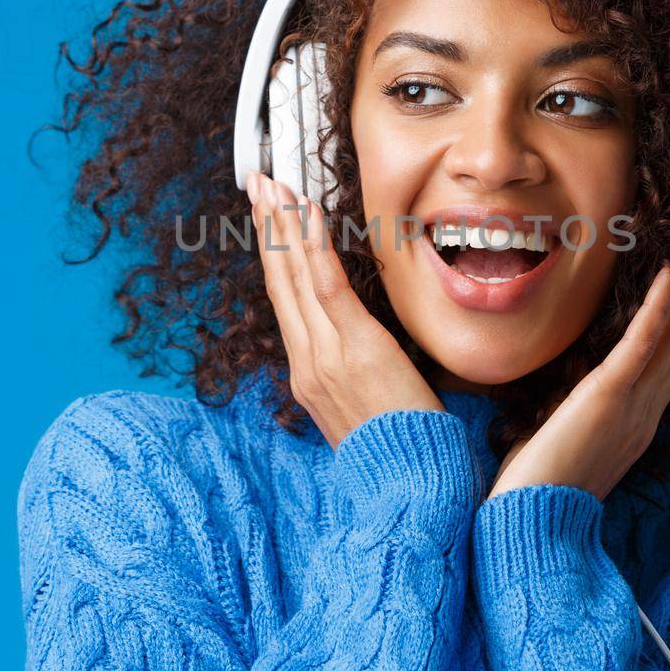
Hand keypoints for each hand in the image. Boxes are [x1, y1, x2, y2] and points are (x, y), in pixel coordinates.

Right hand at [247, 169, 443, 448]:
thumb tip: (362, 350)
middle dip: (267, 228)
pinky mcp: (354, 349)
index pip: (286, 302)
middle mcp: (307, 363)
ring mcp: (324, 357)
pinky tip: (306, 214)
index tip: (268, 218)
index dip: (274, 256)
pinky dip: (313, 247)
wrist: (410, 487)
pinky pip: (326, 288)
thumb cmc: (402, 452)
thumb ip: (356, 375)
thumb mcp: (367, 411)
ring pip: (294, 278)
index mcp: (309, 376)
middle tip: (259, 184)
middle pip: (279, 282)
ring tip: (274, 185)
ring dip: (283, 225)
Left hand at [487, 244, 669, 501]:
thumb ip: (586, 415)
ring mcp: (633, 405)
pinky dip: (658, 308)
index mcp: (640, 420)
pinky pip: (640, 346)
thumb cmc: (540, 492)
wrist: (534, 532)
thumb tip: (578, 396)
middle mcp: (647, 411)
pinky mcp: (607, 398)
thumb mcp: (573, 444)